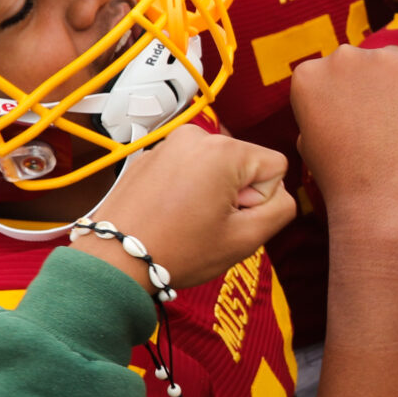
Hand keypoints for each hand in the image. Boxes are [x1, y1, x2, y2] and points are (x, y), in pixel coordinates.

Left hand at [75, 123, 293, 290]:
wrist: (116, 260)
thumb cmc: (178, 251)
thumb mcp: (246, 239)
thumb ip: (282, 209)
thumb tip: (279, 194)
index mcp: (223, 150)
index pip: (275, 167)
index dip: (260, 201)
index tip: (230, 220)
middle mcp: (196, 136)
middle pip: (245, 163)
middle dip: (235, 194)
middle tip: (208, 224)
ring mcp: (169, 144)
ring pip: (217, 167)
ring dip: (212, 192)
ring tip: (187, 221)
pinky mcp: (150, 156)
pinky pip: (188, 168)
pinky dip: (186, 189)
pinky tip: (170, 215)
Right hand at [293, 42, 397, 213]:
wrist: (372, 199)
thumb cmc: (340, 176)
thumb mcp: (308, 138)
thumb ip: (319, 105)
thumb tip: (334, 94)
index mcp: (308, 73)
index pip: (333, 71)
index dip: (346, 98)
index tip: (353, 122)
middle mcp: (340, 57)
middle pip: (366, 62)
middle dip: (374, 88)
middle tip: (379, 126)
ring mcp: (379, 59)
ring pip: (396, 61)